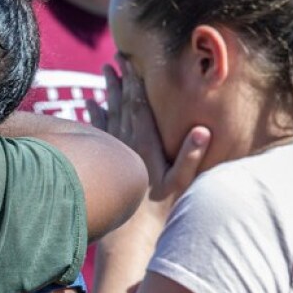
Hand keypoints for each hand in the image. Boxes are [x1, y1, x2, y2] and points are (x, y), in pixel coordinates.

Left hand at [88, 59, 209, 230]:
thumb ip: (190, 156)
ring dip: (107, 91)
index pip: (139, 105)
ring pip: (108, 113)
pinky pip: (98, 131)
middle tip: (115, 58)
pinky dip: (94, 115)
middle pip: (121, 103)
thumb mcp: (180, 183)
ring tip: (104, 72)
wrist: (127, 234)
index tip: (130, 60)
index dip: (135, 81)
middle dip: (119, 79)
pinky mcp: (103, 160)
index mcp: (145, 142)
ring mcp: (113, 150)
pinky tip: (90, 104)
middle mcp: (126, 142)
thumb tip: (203, 130)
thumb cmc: (158, 211)